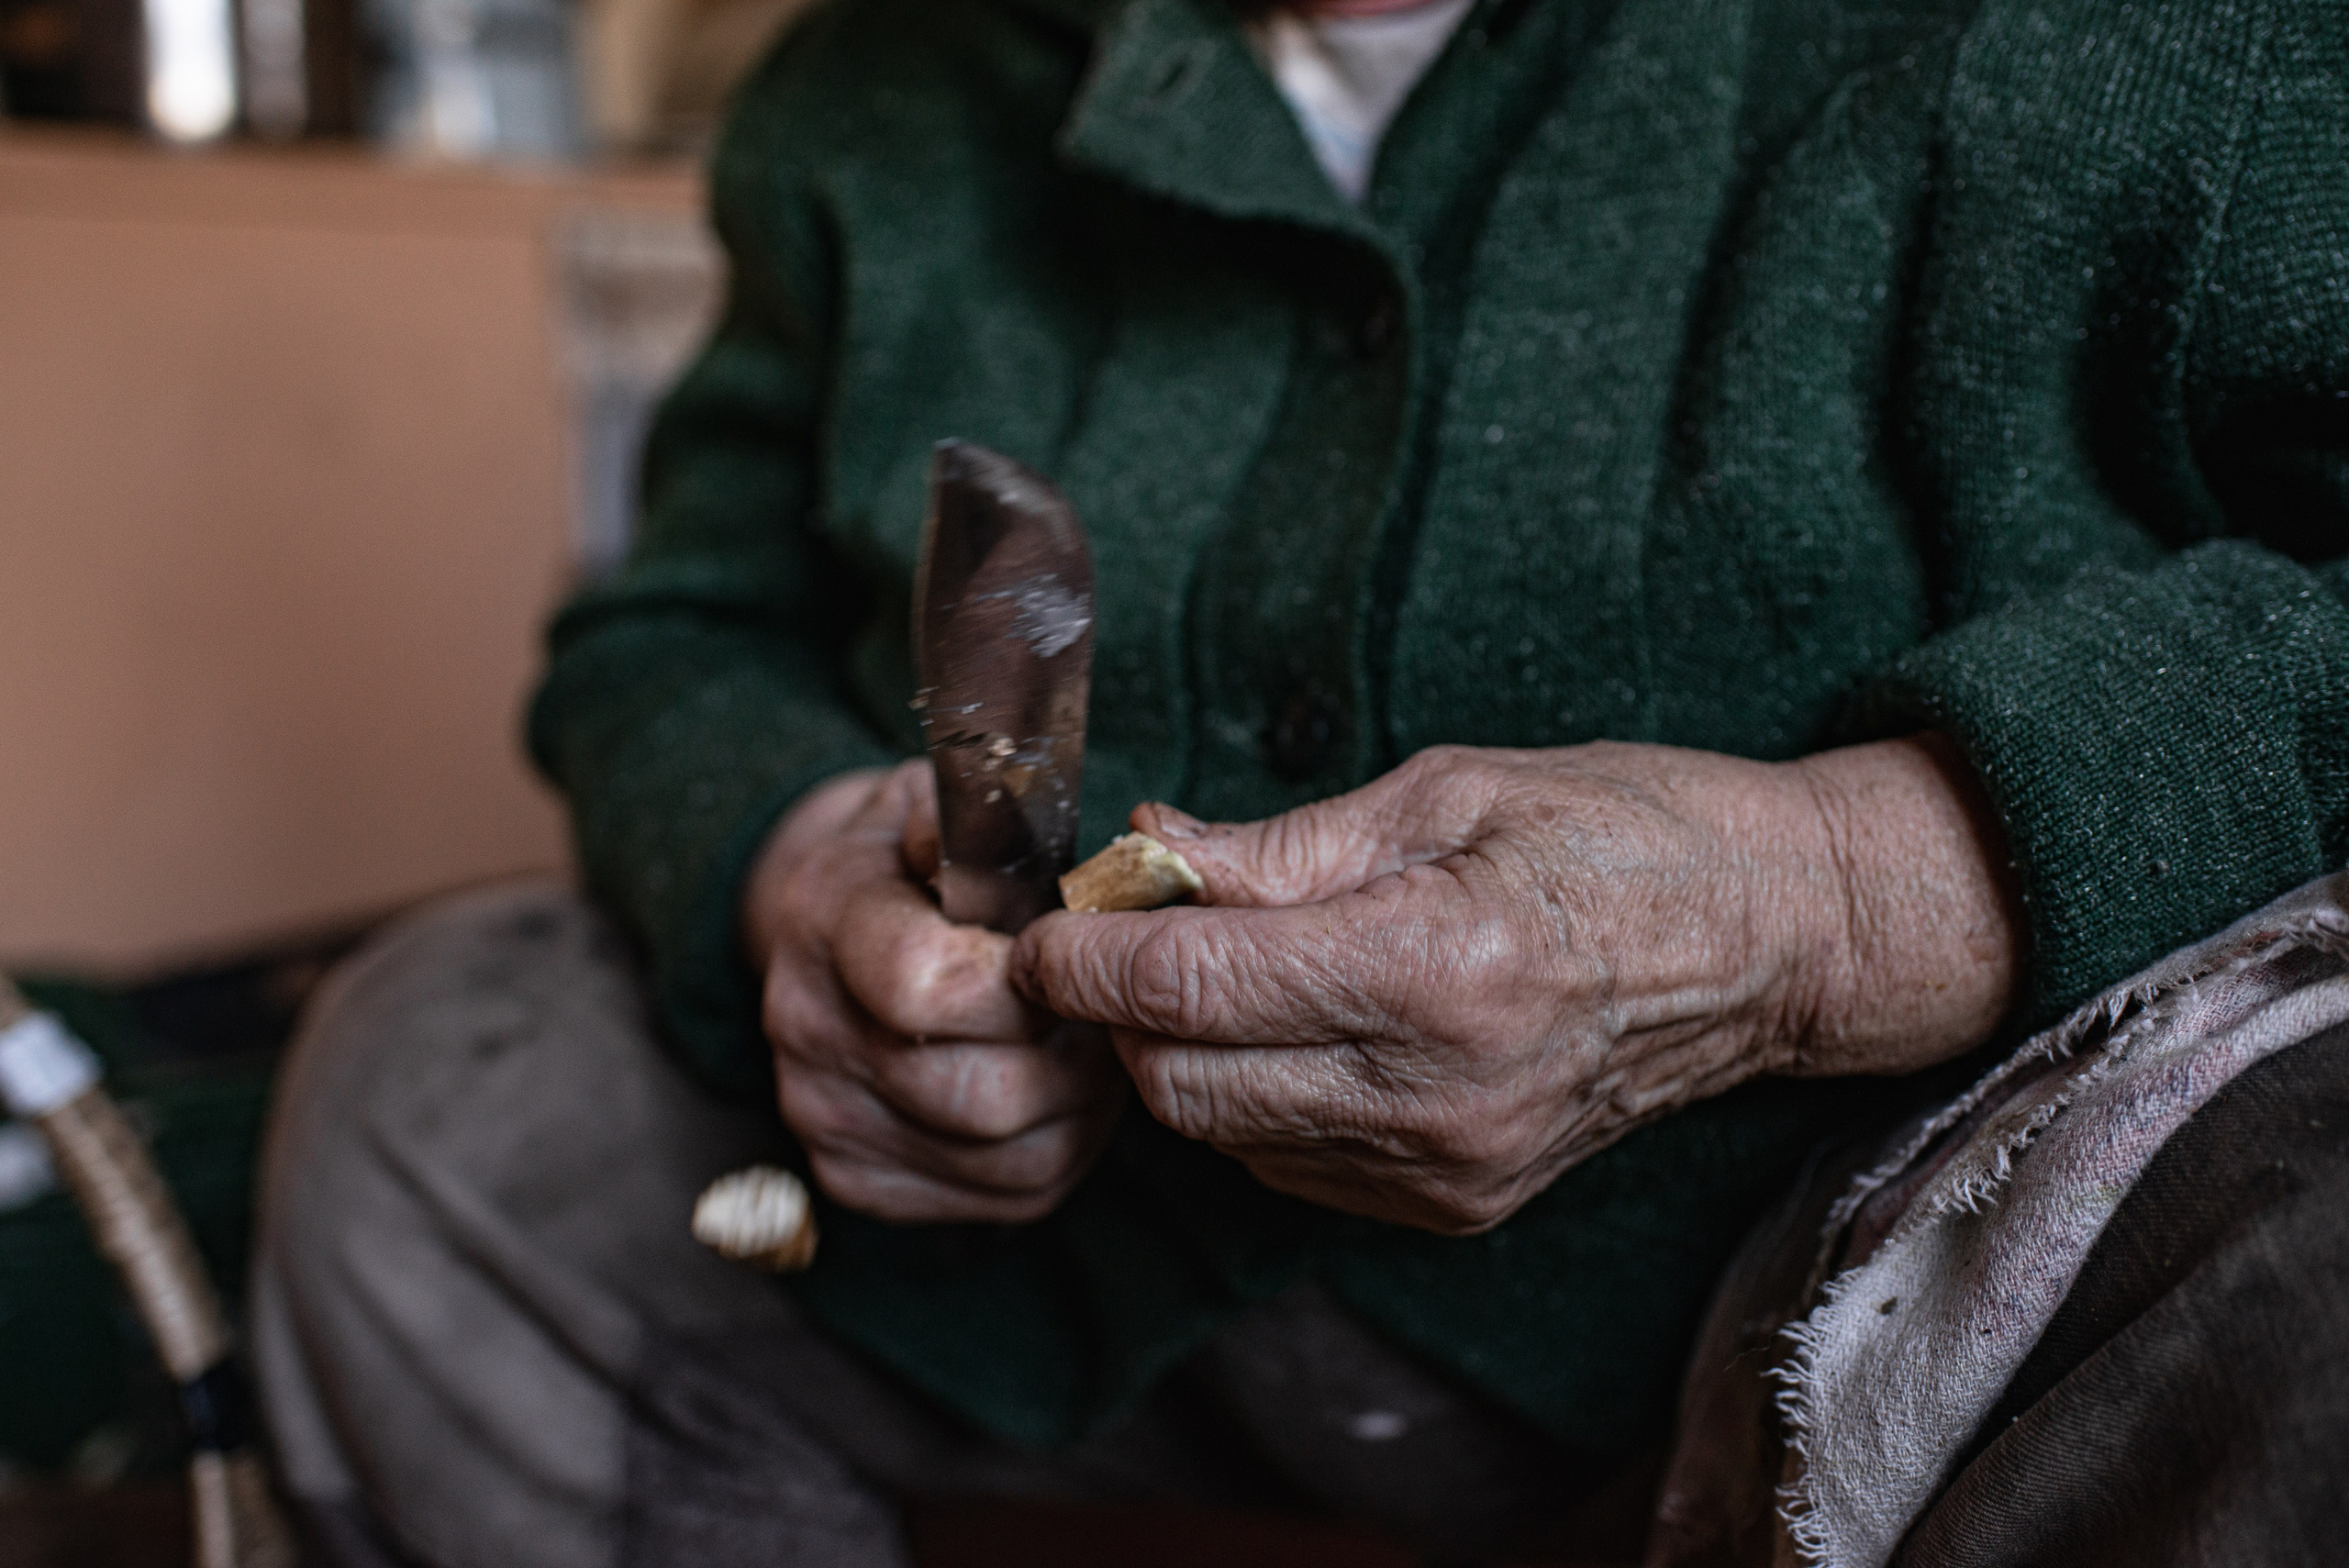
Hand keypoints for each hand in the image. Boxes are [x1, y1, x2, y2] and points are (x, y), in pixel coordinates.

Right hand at [743, 759, 1126, 1222]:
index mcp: (825, 918)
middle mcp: (806, 1028)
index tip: (1073, 955)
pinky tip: (1057, 1095)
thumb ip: (981, 822)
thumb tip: (1023, 855)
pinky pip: (1001, 1196)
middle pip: (980, 1092)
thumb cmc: (911, 859)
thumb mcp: (937, 803)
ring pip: (1005, 1155)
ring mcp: (826, 1116)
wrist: (830, 924)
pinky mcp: (860, 1179)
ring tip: (1089, 1047)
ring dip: (1078, 1107)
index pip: (928, 986)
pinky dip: (1055, 1151)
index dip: (1030, 981)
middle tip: (1105, 1011)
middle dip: (1071, 1055)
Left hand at [1012, 738, 2016, 1233]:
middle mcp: (1437, 1095)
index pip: (1190, 987)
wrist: (1772, 943)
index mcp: (1436, 967)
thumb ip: (1280, 844)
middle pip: (1181, 1083)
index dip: (1084, 955)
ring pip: (1222, 1135)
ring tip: (1203, 971)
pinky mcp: (1455, 1206)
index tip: (1044, 922)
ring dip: (1178, 1056)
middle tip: (1112, 932)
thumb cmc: (1621, 831)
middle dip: (1116, 1012)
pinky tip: (1284, 1028)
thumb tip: (1143, 853)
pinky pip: (1288, 1164)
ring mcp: (1449, 1168)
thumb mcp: (1447, 790)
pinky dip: (1250, 1099)